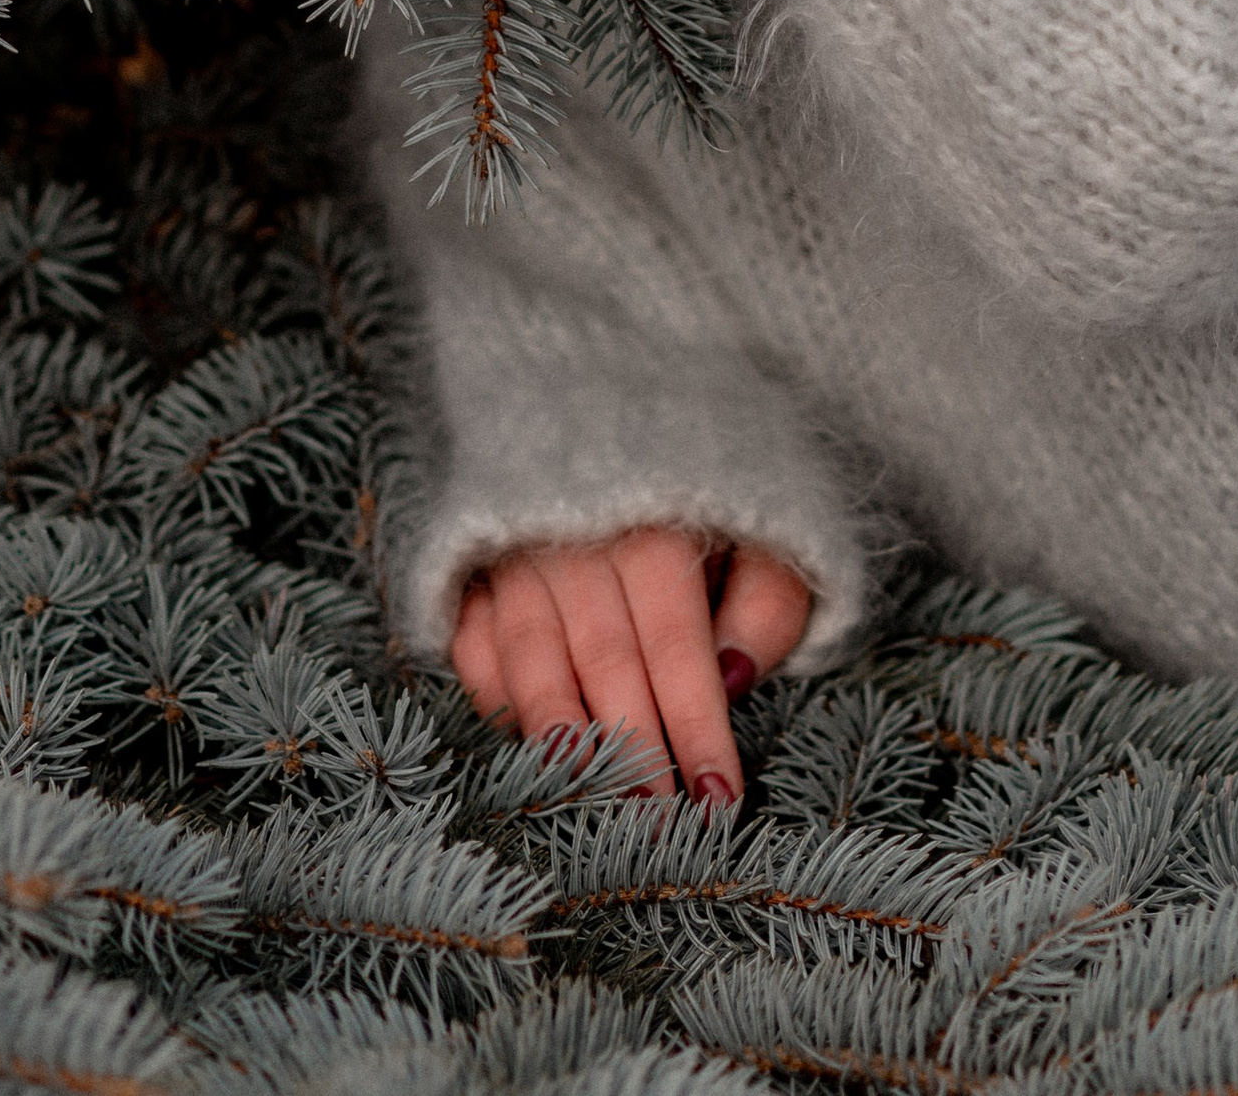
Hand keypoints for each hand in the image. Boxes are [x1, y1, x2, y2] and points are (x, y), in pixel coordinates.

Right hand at [449, 527, 812, 802]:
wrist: (613, 408)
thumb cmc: (710, 494)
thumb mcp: (767, 528)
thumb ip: (766, 600)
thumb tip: (733, 681)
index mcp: (658, 520)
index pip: (675, 642)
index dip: (697, 725)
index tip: (717, 802)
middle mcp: (580, 532)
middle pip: (602, 656)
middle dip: (629, 751)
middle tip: (653, 828)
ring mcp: (518, 545)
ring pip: (529, 649)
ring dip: (556, 730)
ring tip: (579, 796)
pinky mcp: (476, 558)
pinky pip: (471, 635)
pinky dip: (493, 688)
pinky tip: (523, 738)